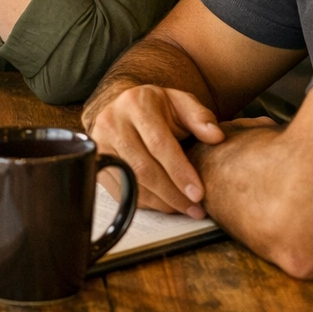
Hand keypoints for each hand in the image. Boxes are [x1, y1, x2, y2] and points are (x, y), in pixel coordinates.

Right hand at [86, 84, 224, 218]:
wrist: (125, 106)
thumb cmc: (158, 107)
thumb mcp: (181, 103)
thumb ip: (200, 117)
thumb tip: (216, 137)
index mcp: (135, 104)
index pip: (158, 144)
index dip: (179, 171)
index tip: (198, 193)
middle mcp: (112, 122)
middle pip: (143, 168)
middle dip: (172, 193)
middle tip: (195, 208)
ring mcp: (99, 143)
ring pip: (131, 182)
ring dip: (160, 201)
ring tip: (184, 208)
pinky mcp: (96, 161)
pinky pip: (120, 190)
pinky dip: (144, 202)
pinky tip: (164, 204)